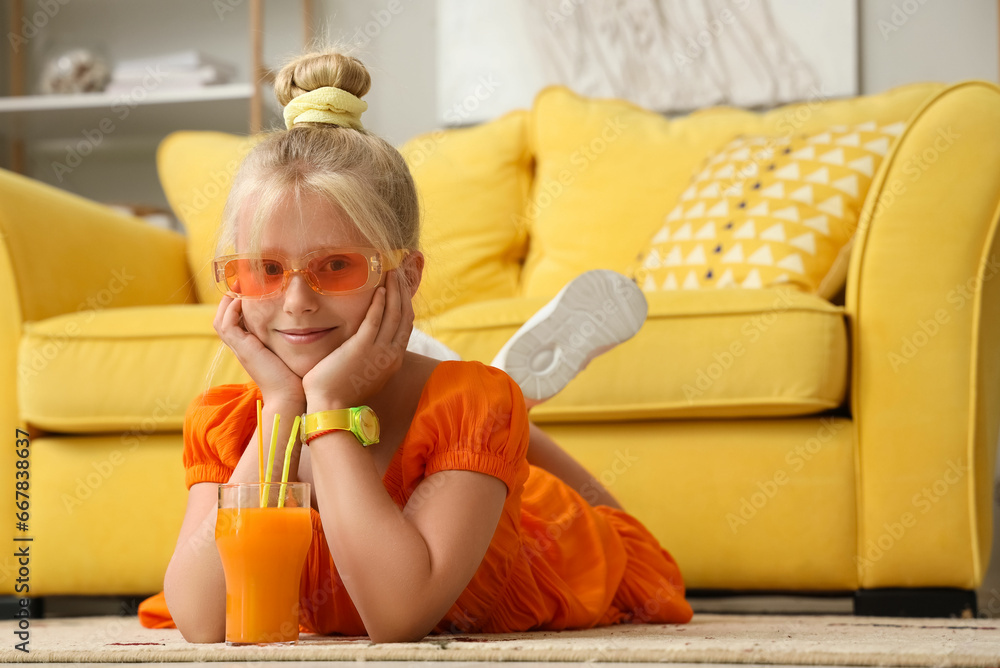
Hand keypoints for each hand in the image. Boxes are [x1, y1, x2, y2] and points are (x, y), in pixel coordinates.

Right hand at [213, 295, 305, 404]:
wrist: (291, 396)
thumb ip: (291, 339)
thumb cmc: (296, 377)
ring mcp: (241, 349)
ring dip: (228, 302)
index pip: (237, 322)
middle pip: (224, 319)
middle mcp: (243, 347)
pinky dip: (231, 310)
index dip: (239, 306)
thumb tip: (306, 323)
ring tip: (239, 285)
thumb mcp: (290, 352)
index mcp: (251, 347)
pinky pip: (227, 325)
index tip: (250, 289)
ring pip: (221, 320)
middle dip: (230, 300)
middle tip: (240, 282)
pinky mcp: (243, 349)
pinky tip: (243, 299)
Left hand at [302, 269, 412, 406]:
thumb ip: (368, 356)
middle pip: (405, 316)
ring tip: (391, 273)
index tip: (401, 288)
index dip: (405, 304)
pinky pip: (375, 320)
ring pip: (394, 314)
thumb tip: (365, 344)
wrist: (330, 409)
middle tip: (400, 273)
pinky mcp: (362, 348)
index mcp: (392, 361)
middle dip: (404, 292)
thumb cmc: (339, 393)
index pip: (405, 326)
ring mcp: (379, 352)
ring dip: (394, 291)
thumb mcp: (363, 373)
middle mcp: (391, 355)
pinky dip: (380, 303)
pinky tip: (379, 289)